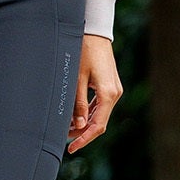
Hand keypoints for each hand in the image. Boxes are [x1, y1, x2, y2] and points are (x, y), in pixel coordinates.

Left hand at [66, 34, 122, 153]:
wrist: (95, 32)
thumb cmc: (84, 51)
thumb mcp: (77, 78)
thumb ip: (78, 103)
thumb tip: (79, 125)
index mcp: (108, 94)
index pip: (98, 125)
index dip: (84, 139)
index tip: (72, 148)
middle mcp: (114, 93)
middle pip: (100, 122)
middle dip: (82, 132)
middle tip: (64, 139)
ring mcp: (114, 90)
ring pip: (100, 114)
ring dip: (85, 123)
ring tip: (66, 129)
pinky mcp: (109, 86)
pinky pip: (100, 105)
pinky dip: (88, 113)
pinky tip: (76, 116)